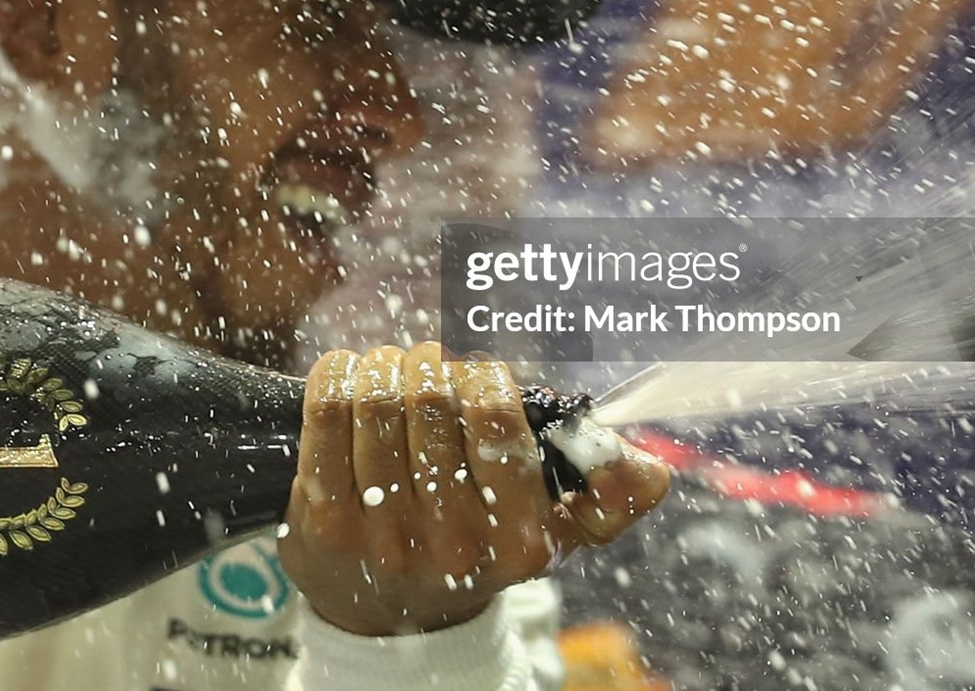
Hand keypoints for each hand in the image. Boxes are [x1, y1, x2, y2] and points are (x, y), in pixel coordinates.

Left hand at [278, 343, 668, 636]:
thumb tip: (650, 468)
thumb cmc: (475, 544)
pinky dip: (337, 374)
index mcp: (520, 542)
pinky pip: (329, 414)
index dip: (485, 378)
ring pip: (379, 402)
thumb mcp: (553, 532)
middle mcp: (453, 543)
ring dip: (384, 364)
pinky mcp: (324, 520)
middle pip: (433, 403)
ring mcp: (384, 534)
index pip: (500, 427)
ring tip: (391, 367)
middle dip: (431, 365)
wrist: (387, 610)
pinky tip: (348, 371)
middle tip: (428, 364)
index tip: (477, 371)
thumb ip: (607, 495)